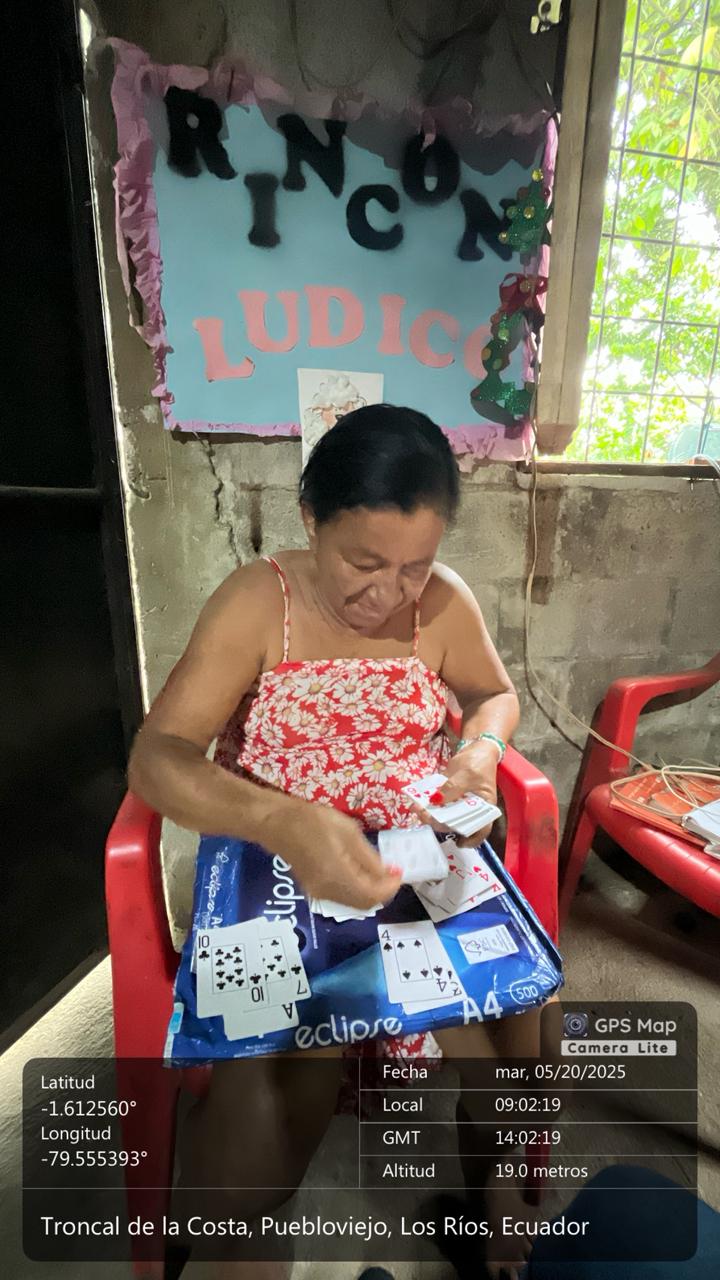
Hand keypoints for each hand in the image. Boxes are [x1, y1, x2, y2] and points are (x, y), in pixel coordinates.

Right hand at [263, 798, 402, 908]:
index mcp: (337, 876)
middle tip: (392, 871)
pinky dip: (357, 890)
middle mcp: (328, 892)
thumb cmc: (312, 820)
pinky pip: (343, 898)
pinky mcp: (314, 890)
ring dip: (370, 891)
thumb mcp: (348, 831)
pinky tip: (359, 872)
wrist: (275, 823)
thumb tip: (388, 874)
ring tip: (379, 870)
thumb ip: (369, 858)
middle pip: (364, 904)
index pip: (372, 895)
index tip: (399, 871)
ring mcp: (319, 893)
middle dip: (382, 891)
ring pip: (354, 903)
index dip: (390, 887)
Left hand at [410, 742, 500, 847]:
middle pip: (457, 823)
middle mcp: (471, 809)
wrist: (474, 748)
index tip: (459, 843)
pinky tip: (417, 802)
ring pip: (445, 816)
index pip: (481, 828)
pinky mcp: (448, 797)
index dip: (471, 839)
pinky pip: (438, 805)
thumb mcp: (467, 773)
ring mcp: (459, 804)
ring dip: (430, 815)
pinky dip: (428, 805)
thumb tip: (436, 800)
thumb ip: (453, 788)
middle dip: (440, 822)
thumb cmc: (478, 762)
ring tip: (417, 808)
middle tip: (424, 815)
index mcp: (484, 807)